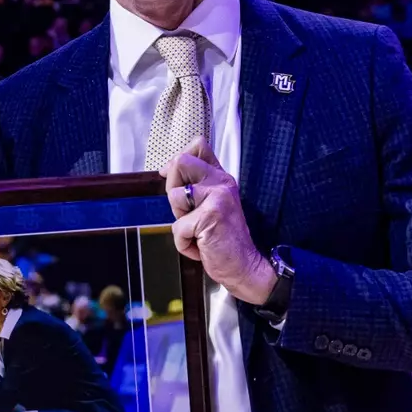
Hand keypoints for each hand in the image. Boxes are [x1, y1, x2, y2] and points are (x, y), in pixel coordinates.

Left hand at [163, 137, 275, 305]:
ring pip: (174, 196)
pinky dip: (184, 244)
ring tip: (198, 231)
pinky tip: (201, 246)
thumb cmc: (224, 239)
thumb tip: (167, 169)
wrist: (244, 266)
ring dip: (179, 220)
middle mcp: (221, 182)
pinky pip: (177, 227)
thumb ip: (197, 186)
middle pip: (180, 162)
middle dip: (172, 188)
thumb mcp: (213, 205)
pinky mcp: (210, 217)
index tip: (176, 181)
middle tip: (187, 212)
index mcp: (221, 177)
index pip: (198, 145)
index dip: (178, 161)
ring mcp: (217, 198)